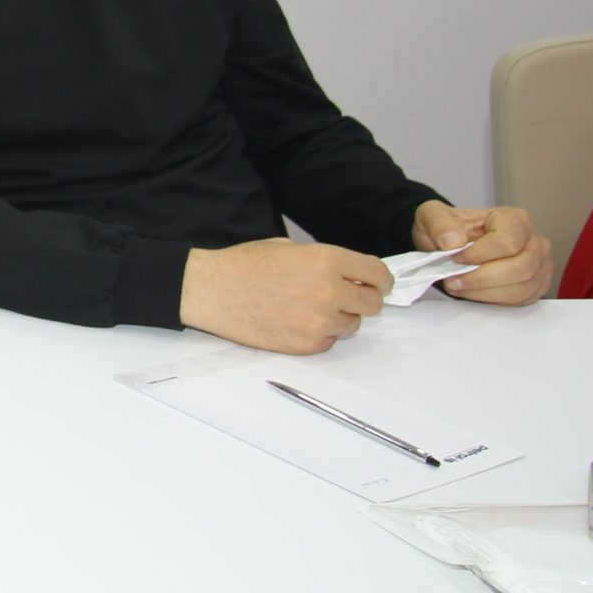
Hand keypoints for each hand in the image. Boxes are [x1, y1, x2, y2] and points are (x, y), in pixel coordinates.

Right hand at [178, 238, 390, 354]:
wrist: (211, 291)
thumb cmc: (244, 265)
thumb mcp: (289, 248)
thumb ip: (324, 261)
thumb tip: (349, 275)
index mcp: (327, 260)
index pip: (377, 273)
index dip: (380, 279)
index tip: (377, 284)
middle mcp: (330, 291)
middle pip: (372, 303)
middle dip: (362, 299)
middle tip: (345, 297)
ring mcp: (319, 321)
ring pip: (352, 325)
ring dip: (339, 318)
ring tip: (311, 309)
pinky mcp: (306, 344)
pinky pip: (329, 341)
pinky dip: (319, 334)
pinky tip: (295, 322)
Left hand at [413, 201, 550, 306]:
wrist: (453, 242)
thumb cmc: (450, 229)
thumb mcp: (433, 216)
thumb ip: (439, 223)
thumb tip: (452, 241)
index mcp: (514, 219)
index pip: (507, 242)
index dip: (479, 255)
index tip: (455, 258)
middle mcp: (533, 241)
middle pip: (520, 268)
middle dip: (481, 279)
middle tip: (453, 280)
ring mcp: (539, 264)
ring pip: (522, 288)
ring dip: (485, 292)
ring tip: (459, 286)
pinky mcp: (535, 285)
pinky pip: (521, 300)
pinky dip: (494, 299)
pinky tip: (474, 292)